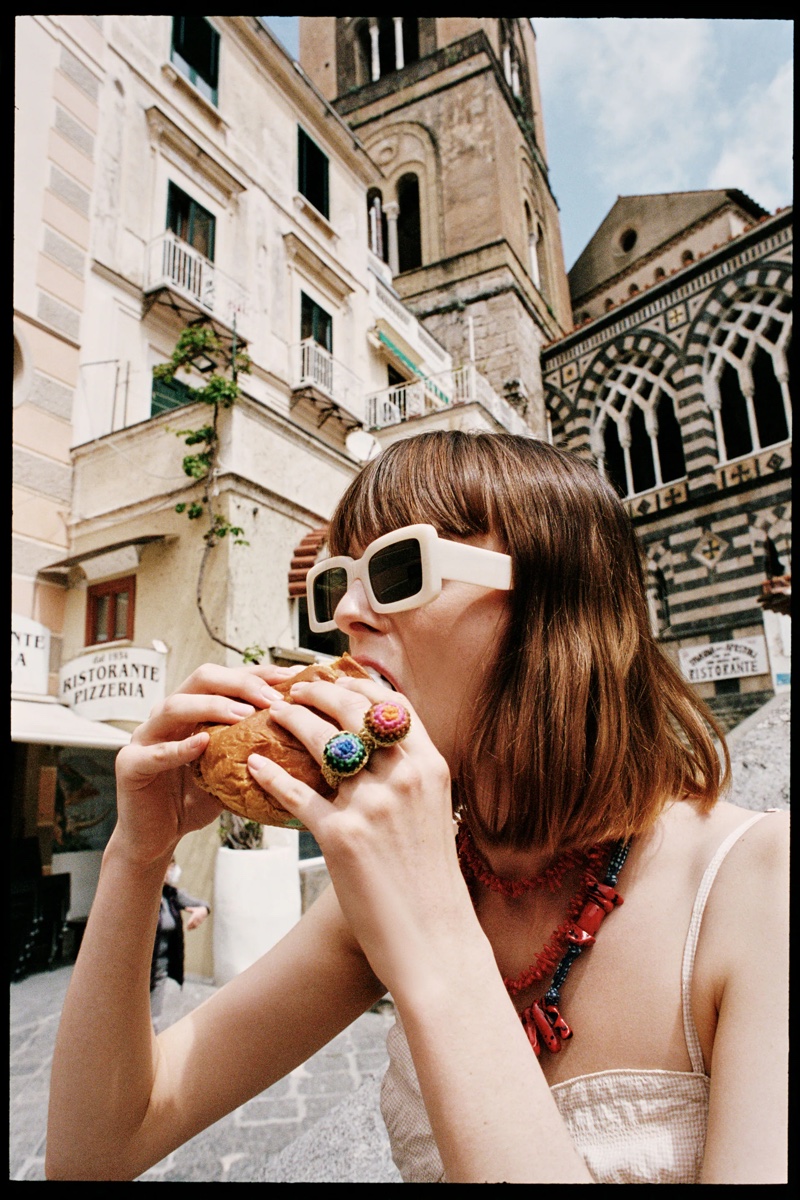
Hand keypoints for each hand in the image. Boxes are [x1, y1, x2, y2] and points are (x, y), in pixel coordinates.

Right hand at [111, 662, 295, 866]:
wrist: (157, 837)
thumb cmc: (194, 799)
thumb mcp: (231, 770)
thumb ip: (254, 750)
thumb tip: (303, 739)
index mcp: (193, 709)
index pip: (227, 678)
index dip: (257, 673)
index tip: (289, 677)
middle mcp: (168, 715)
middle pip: (201, 679)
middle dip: (239, 683)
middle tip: (271, 697)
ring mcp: (146, 737)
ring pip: (176, 705)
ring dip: (212, 706)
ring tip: (244, 715)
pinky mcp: (131, 764)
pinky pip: (155, 752)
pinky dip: (180, 747)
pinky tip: (202, 743)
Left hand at [183, 905, 209, 930]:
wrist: (204, 911)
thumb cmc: (197, 910)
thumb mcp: (194, 909)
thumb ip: (189, 909)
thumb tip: (185, 908)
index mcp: (195, 915)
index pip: (192, 920)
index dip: (189, 924)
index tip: (187, 926)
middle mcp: (197, 918)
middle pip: (193, 923)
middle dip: (190, 926)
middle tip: (187, 929)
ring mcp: (199, 920)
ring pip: (196, 925)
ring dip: (192, 927)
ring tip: (189, 929)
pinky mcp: (201, 922)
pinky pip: (198, 925)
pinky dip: (194, 927)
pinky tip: (192, 928)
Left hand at [246, 677, 471, 991]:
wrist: (434, 942)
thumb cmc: (432, 884)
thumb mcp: (435, 815)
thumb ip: (411, 780)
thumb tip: (382, 755)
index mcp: (430, 767)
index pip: (393, 705)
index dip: (360, 685)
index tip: (337, 679)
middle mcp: (404, 777)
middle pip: (352, 710)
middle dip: (319, 691)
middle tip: (295, 689)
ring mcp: (372, 804)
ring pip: (320, 741)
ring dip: (292, 719)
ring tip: (273, 714)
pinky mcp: (341, 836)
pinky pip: (296, 794)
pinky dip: (271, 775)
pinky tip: (254, 765)